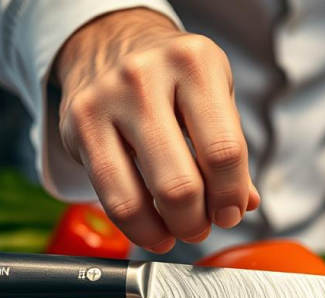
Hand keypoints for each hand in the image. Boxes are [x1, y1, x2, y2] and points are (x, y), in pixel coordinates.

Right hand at [54, 8, 259, 252]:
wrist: (110, 40)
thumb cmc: (172, 76)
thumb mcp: (213, 94)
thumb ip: (229, 148)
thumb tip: (246, 203)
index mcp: (194, 63)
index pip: (224, 151)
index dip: (231, 195)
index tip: (231, 213)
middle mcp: (146, 76)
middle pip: (181, 183)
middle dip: (198, 221)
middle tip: (203, 226)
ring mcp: (107, 99)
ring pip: (140, 197)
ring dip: (167, 229)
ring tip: (178, 231)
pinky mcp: (78, 125)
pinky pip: (109, 197)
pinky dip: (137, 227)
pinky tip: (152, 230)